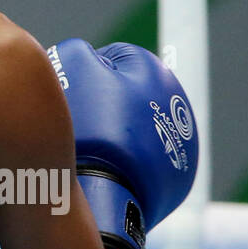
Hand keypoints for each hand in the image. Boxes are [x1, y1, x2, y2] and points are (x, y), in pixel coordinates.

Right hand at [48, 38, 198, 248]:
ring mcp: (180, 146)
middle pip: (126, 93)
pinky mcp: (174, 179)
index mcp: (158, 74)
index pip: (113, 57)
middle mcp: (178, 107)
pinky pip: (140, 161)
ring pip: (132, 128)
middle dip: (102, 101)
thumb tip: (87, 56)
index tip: (68, 92)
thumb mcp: (72, 66)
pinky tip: (103, 170)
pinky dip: (123, 161)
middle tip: (75, 119)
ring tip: (88, 147)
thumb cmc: (89, 127)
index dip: (84, 71)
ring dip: (113, 131)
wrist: (106, 198)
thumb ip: (80, 50)